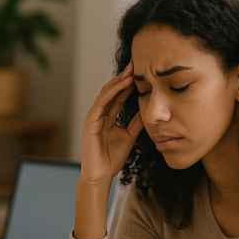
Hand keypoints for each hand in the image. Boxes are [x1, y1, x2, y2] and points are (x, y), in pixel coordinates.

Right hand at [80, 61, 143, 185]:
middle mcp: (99, 114)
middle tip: (137, 63)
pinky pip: (102, 102)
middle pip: (112, 90)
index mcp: (107, 117)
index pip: (119, 95)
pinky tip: (123, 84)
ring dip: (119, 81)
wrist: (100, 175)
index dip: (130, 83)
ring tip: (132, 70)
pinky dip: (113, 92)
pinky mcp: (90, 121)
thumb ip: (135, 123)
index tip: (143, 72)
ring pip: (106, 93)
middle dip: (124, 76)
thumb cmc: (111, 159)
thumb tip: (147, 111)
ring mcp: (94, 116)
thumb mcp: (129, 137)